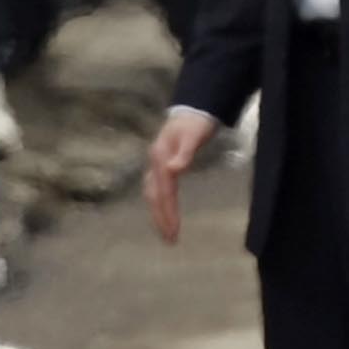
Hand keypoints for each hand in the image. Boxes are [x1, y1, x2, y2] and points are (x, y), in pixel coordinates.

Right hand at [143, 108, 216, 243]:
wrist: (192, 108)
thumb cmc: (196, 122)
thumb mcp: (194, 135)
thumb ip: (185, 153)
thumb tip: (174, 170)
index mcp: (160, 158)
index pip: (164, 192)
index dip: (168, 213)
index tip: (174, 232)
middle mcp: (155, 162)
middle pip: (154, 196)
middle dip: (160, 218)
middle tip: (170, 240)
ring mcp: (156, 163)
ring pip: (152, 193)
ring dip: (158, 213)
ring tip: (166, 232)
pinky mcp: (161, 164)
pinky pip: (156, 188)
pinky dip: (158, 203)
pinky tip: (164, 211)